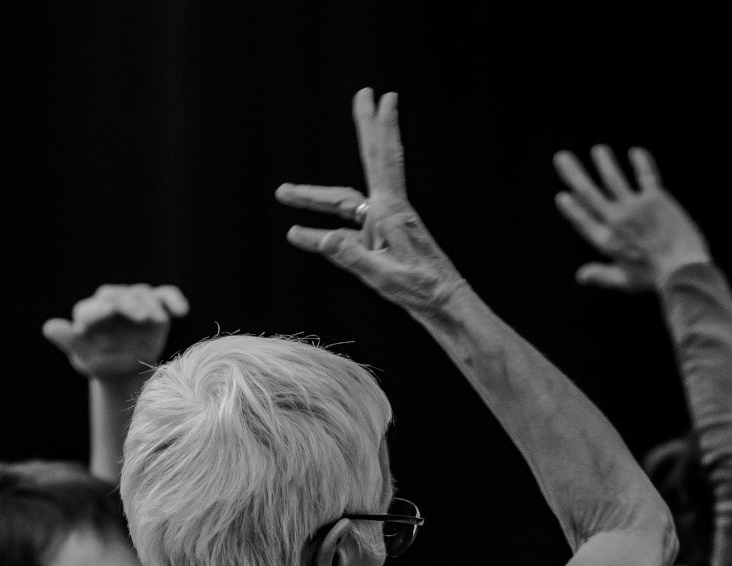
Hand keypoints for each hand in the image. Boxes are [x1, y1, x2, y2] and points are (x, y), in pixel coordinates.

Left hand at [42, 282, 189, 382]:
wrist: (127, 371)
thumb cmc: (102, 364)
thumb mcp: (85, 358)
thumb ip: (70, 341)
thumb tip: (49, 327)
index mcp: (90, 313)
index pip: (92, 308)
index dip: (100, 309)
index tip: (109, 312)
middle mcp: (111, 301)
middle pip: (120, 297)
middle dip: (131, 305)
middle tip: (144, 317)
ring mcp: (134, 301)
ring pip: (143, 295)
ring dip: (151, 305)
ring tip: (157, 319)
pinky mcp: (156, 305)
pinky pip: (165, 296)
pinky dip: (173, 300)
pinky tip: (181, 310)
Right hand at [277, 87, 464, 319]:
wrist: (444, 304)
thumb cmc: (420, 290)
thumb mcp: (383, 276)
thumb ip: (351, 257)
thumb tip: (322, 239)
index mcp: (391, 212)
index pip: (381, 159)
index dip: (377, 126)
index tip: (378, 97)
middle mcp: (388, 210)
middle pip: (372, 159)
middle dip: (366, 126)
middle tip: (362, 94)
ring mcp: (385, 223)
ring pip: (350, 197)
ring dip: (318, 196)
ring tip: (287, 192)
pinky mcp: (383, 239)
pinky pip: (349, 225)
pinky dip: (326, 226)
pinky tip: (305, 232)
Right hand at [554, 146, 709, 291]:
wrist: (681, 268)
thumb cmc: (653, 278)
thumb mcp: (623, 281)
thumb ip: (601, 275)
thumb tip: (580, 276)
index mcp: (606, 241)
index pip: (582, 219)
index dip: (571, 207)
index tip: (562, 195)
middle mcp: (615, 220)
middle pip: (589, 192)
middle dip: (574, 173)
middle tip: (562, 157)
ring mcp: (634, 206)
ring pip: (613, 178)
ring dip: (604, 162)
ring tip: (599, 150)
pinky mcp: (654, 198)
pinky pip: (645, 174)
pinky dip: (640, 162)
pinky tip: (636, 152)